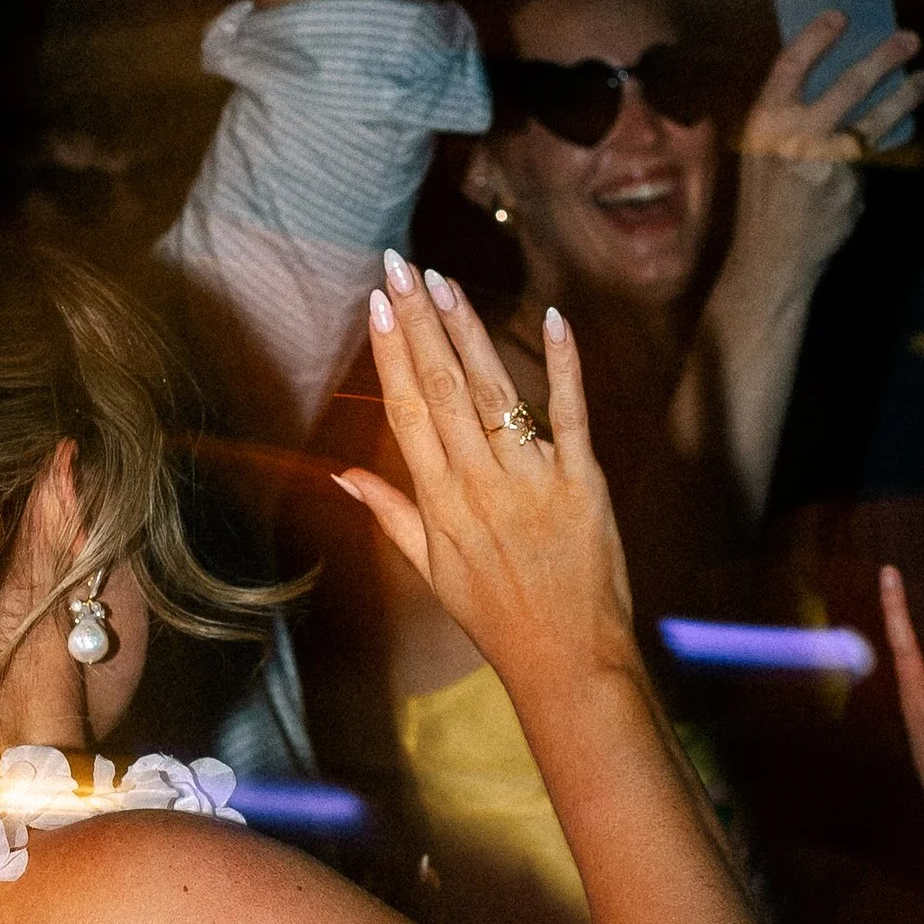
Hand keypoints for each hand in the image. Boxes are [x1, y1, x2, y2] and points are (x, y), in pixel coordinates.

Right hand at [336, 254, 636, 695]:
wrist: (565, 658)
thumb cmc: (496, 616)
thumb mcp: (432, 571)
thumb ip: (390, 513)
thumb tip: (343, 475)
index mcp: (439, 502)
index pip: (407, 410)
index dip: (390, 352)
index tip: (375, 303)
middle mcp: (479, 484)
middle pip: (442, 387)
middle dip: (418, 321)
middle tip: (401, 265)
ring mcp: (531, 480)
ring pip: (493, 391)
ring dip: (468, 330)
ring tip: (445, 282)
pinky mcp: (581, 481)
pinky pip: (569, 413)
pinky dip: (562, 364)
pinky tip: (550, 316)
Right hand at [725, 15, 923, 289]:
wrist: (772, 255)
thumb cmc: (770, 198)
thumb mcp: (766, 150)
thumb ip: (794, 116)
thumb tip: (843, 81)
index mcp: (765, 120)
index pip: (790, 64)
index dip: (817, 36)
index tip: (842, 16)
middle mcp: (793, 136)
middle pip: (848, 84)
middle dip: (884, 57)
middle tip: (909, 40)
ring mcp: (824, 160)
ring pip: (874, 117)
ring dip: (904, 94)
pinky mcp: (848, 183)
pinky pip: (872, 156)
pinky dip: (881, 147)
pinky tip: (896, 132)